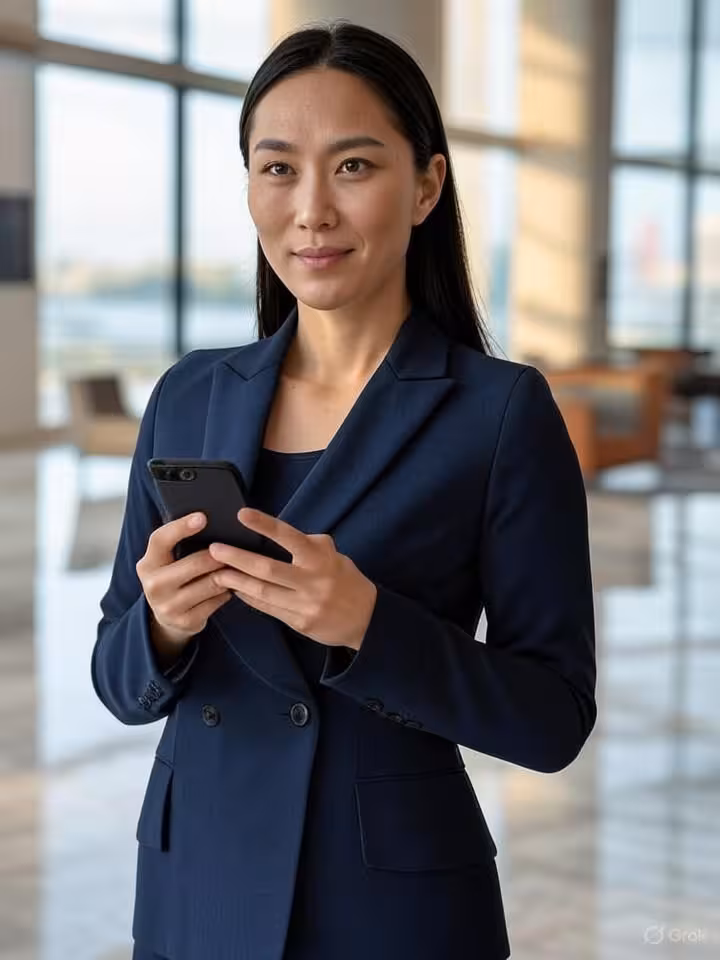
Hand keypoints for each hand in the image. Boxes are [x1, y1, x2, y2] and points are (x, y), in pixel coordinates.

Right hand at [136, 512, 232, 656]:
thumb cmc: (175, 577)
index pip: (160, 540)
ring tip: (238, 565)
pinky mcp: (186, 621)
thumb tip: (213, 521)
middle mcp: (153, 586)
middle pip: (196, 563)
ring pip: (211, 582)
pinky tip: (231, 586)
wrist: (167, 618)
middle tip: (237, 546)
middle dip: (219, 554)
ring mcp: (168, 606)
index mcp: (147, 564)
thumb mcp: (169, 561)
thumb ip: (181, 544)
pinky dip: (228, 591)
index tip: (202, 517)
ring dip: (228, 573)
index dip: (181, 527)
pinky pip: (217, 600)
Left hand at [208, 508, 377, 650]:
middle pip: (267, 569)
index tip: (242, 514)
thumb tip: (277, 534)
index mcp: (321, 559)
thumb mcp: (334, 556)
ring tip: (216, 572)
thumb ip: (309, 545)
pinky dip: (249, 598)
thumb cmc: (345, 580)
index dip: (264, 525)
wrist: (366, 619)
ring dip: (236, 581)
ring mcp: (306, 604)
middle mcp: (313, 581)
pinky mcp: (300, 623)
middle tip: (214, 550)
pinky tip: (236, 590)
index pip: (289, 537)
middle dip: (237, 559)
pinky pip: (268, 608)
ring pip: (263, 592)